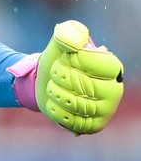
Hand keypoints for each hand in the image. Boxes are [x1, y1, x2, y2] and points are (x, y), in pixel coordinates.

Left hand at [35, 20, 123, 134]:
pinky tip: (55, 102)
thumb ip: (68, 33)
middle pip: (84, 85)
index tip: (64, 57)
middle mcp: (115, 90)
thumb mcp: (60, 43)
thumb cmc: (57, 61)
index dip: (76, 60)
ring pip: (75, 104)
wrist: (44, 83)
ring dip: (55, 92)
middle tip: (55, 73)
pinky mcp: (94, 126)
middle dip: (60, 76)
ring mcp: (106, 111)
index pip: (101, 64)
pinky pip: (71, 121)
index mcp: (112, 67)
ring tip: (54, 86)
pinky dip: (55, 109)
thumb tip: (75, 40)